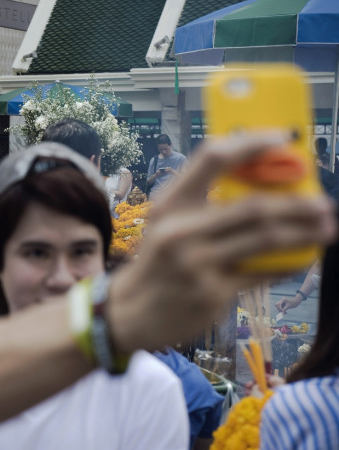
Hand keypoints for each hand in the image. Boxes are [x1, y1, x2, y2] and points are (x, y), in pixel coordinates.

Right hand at [107, 132, 336, 352]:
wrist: (131, 311)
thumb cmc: (158, 261)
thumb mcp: (168, 224)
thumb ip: (203, 204)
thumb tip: (263, 181)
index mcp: (170, 205)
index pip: (212, 159)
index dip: (251, 143)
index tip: (283, 137)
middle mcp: (181, 231)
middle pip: (253, 207)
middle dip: (297, 203)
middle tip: (323, 202)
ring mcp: (196, 264)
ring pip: (265, 240)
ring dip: (304, 232)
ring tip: (325, 226)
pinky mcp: (211, 293)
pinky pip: (262, 273)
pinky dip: (289, 263)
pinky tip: (302, 257)